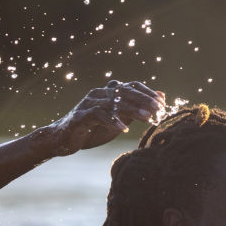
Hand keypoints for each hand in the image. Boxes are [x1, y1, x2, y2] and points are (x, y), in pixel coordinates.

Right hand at [44, 80, 165, 154]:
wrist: (64, 139)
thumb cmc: (93, 129)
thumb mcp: (120, 119)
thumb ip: (138, 108)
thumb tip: (162, 96)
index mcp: (108, 92)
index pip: (132, 86)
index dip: (147, 93)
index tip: (162, 104)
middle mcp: (99, 94)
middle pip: (124, 92)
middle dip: (143, 100)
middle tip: (157, 110)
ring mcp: (88, 103)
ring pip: (113, 102)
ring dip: (132, 110)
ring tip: (147, 118)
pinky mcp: (80, 116)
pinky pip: (98, 115)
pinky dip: (111, 121)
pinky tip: (123, 129)